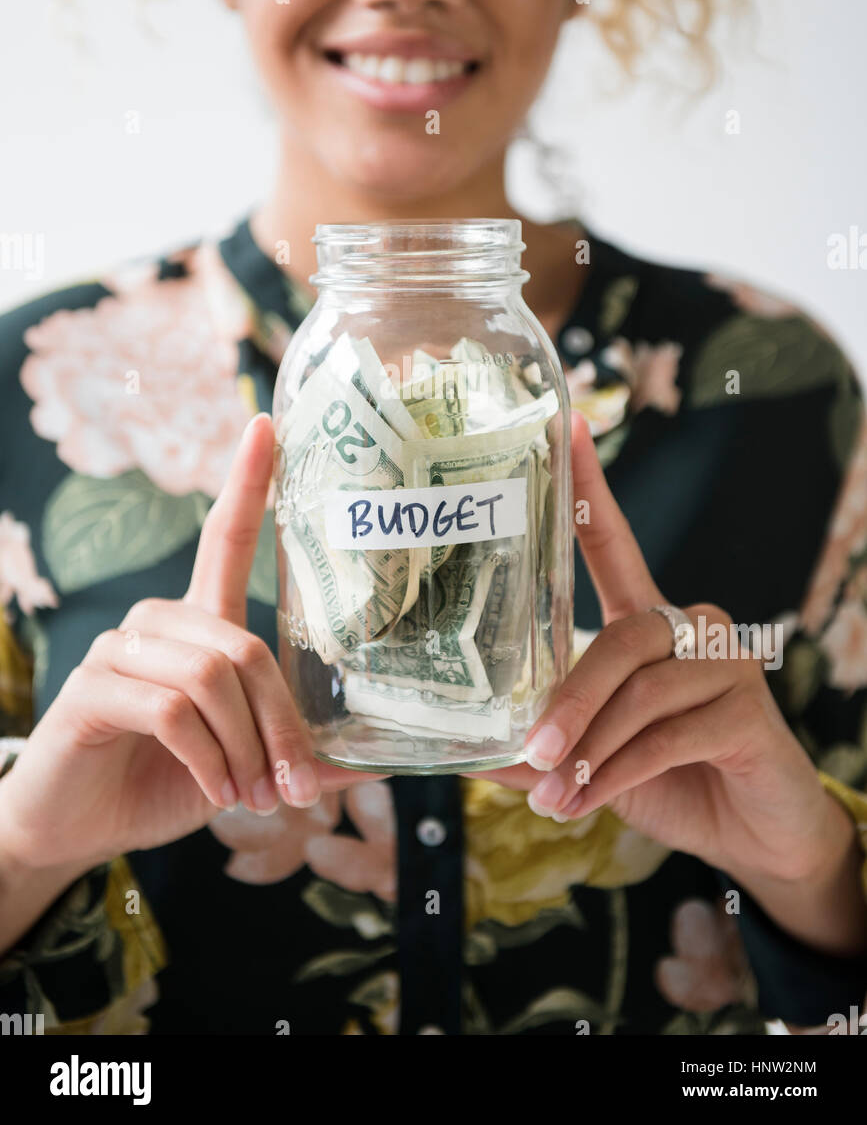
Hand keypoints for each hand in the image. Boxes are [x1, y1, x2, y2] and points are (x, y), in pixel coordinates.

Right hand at [0, 413, 381, 872]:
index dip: (246, 482)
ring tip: (252, 795)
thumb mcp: (239, 765)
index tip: (266, 424)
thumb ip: (291, 751)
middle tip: (293, 787)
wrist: (76, 825)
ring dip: (243, 746)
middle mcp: (157, 621)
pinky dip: (206, 757)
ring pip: (210, 677)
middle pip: (243, 645)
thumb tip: (367, 760)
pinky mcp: (91, 687)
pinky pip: (170, 708)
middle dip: (279, 725)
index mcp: (197, 623)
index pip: (223, 537)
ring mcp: (118, 649)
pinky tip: (214, 789)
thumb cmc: (161, 781)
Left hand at [464, 410, 837, 885]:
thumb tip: (456, 749)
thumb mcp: (590, 757)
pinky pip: (668, 734)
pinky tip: (586, 801)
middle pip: (620, 636)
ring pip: (642, 690)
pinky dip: (618, 774)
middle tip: (530, 750)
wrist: (750, 834)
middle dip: (568, 699)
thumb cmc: (666, 778)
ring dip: (589, 749)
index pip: (614, 544)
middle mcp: (689, 624)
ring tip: (552, 795)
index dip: (591, 488)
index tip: (567, 426)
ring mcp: (726, 661)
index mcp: (645, 618)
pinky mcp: (749, 708)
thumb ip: (537, 743)